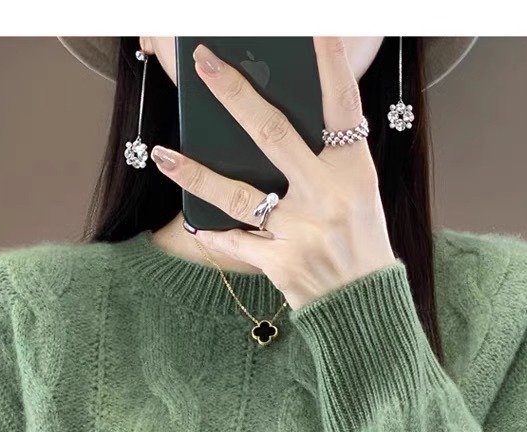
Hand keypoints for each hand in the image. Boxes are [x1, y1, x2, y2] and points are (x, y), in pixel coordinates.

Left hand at [150, 37, 397, 309]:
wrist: (364, 307)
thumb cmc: (360, 244)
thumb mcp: (360, 195)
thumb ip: (327, 161)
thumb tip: (274, 128)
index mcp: (354, 172)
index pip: (342, 107)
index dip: (331, 66)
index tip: (317, 28)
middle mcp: (327, 196)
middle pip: (273, 134)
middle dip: (235, 95)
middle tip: (204, 63)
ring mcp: (301, 231)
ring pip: (237, 193)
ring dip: (195, 174)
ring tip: (162, 154)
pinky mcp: (280, 263)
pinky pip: (237, 243)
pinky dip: (214, 235)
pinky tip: (193, 226)